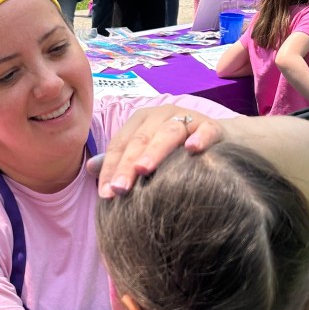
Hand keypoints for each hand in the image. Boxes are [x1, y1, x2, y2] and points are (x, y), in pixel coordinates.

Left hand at [90, 105, 223, 198]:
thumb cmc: (175, 150)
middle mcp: (161, 115)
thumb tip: (90, 169)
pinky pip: (206, 130)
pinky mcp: (212, 126)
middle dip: (127, 165)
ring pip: (168, 133)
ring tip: (144, 170)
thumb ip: (120, 160)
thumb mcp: (145, 152)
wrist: (219, 141)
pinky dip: (200, 138)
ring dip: (155, 151)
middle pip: (140, 140)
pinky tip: (193, 150)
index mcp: (141, 121)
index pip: (120, 144)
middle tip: (119, 189)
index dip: (111, 168)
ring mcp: (187, 118)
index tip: (105, 194)